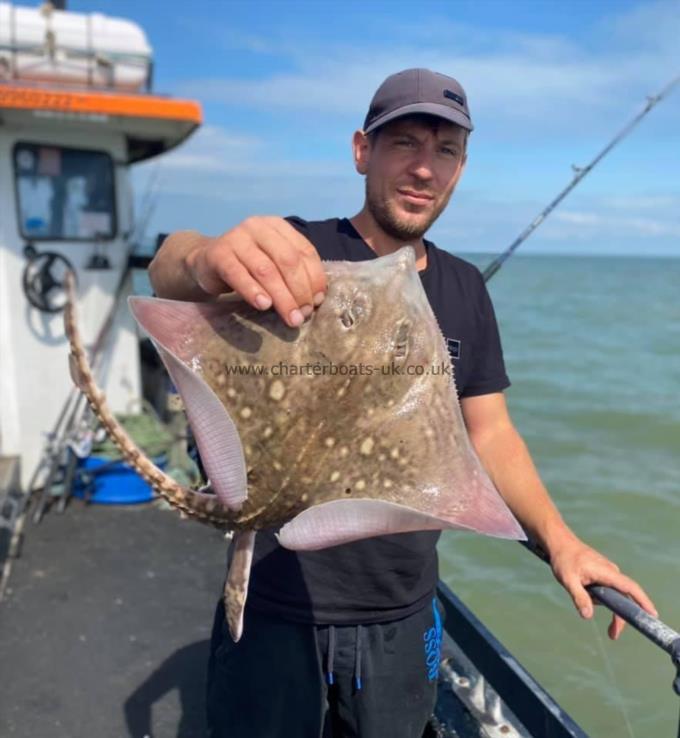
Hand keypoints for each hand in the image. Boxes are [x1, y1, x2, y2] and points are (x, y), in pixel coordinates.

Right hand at [184, 216, 326, 326]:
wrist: (206, 261)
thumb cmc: (247, 265)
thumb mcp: (274, 264)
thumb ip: (294, 274)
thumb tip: (316, 299)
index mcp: (278, 227)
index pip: (305, 251)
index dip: (315, 278)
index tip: (317, 302)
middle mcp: (258, 227)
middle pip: (288, 261)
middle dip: (300, 291)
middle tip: (303, 316)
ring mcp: (237, 238)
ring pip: (266, 270)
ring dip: (282, 297)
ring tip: (290, 318)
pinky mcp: (218, 254)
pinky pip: (238, 274)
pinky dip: (253, 291)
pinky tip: (263, 306)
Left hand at [548, 534, 657, 639]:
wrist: (559, 543)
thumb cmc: (564, 559)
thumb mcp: (568, 580)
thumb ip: (579, 597)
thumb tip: (588, 617)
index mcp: (607, 572)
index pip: (630, 588)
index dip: (643, 602)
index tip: (652, 616)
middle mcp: (611, 572)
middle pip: (623, 598)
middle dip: (619, 617)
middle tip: (612, 635)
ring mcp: (608, 573)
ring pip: (612, 595)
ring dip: (600, 601)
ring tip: (578, 588)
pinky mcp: (603, 574)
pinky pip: (605, 590)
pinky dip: (597, 596)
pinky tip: (581, 587)